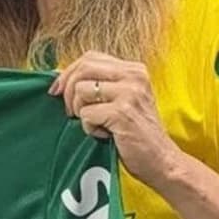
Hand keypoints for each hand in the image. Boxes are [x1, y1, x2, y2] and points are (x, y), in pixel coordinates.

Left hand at [47, 51, 182, 188]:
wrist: (161, 161)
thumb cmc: (135, 133)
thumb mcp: (122, 99)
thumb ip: (99, 84)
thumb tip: (59, 77)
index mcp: (134, 69)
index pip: (90, 57)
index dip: (68, 73)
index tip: (57, 91)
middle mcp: (134, 76)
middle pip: (83, 68)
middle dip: (68, 91)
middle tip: (71, 112)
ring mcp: (130, 93)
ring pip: (81, 90)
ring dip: (80, 112)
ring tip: (97, 124)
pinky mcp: (122, 112)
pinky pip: (86, 114)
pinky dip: (89, 128)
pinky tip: (105, 135)